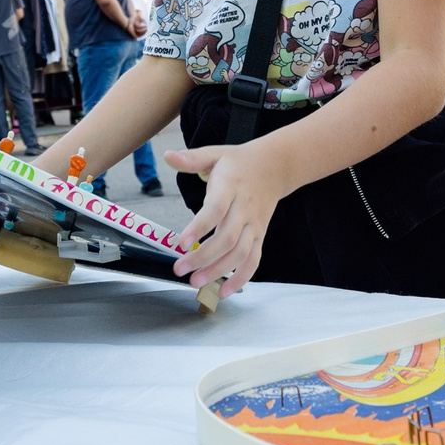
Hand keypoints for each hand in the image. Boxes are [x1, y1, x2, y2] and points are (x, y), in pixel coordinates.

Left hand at [162, 141, 287, 301]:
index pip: (215, 210)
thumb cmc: (239, 162)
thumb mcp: (215, 153)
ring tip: (197, 282)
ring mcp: (254, 224)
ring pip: (240, 253)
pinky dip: (241, 278)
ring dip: (219, 271)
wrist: (276, 166)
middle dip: (204, 258)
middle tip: (181, 269)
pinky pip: (254, 260)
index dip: (199, 228)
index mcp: (231, 187)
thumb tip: (168, 156)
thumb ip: (191, 158)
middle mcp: (244, 208)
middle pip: (227, 238)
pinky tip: (224, 291)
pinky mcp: (260, 235)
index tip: (181, 243)